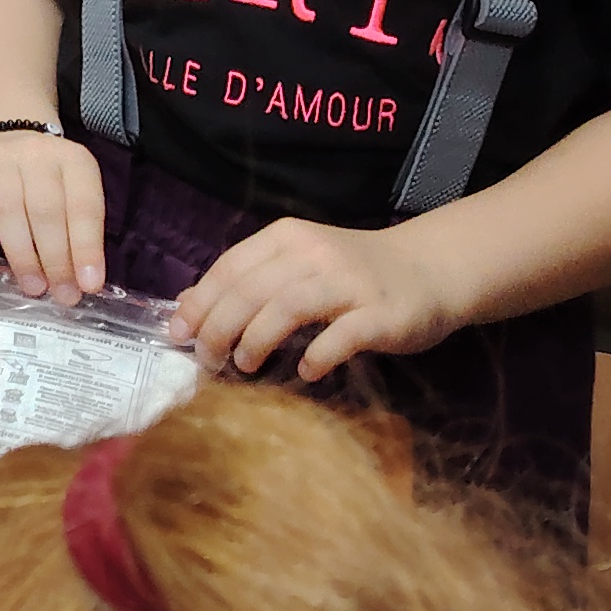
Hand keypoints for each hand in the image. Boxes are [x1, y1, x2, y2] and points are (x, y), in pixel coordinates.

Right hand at [0, 126, 111, 301]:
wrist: (8, 132)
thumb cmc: (48, 178)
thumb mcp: (74, 190)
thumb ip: (79, 228)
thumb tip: (81, 281)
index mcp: (74, 161)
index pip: (84, 206)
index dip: (86, 248)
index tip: (89, 285)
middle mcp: (37, 154)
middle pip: (46, 209)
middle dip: (55, 258)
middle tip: (60, 294)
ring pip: (8, 207)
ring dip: (22, 253)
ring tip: (32, 286)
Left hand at [180, 217, 459, 383]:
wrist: (431, 269)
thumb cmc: (354, 273)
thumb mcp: (297, 265)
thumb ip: (249, 281)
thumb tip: (187, 305)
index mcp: (287, 238)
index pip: (230, 267)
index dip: (200, 302)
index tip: (179, 334)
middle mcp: (315, 254)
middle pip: (251, 290)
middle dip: (219, 328)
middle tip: (209, 361)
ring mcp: (350, 282)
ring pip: (287, 307)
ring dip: (256, 341)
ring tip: (244, 366)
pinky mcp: (382, 313)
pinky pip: (341, 336)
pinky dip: (316, 356)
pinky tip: (305, 372)